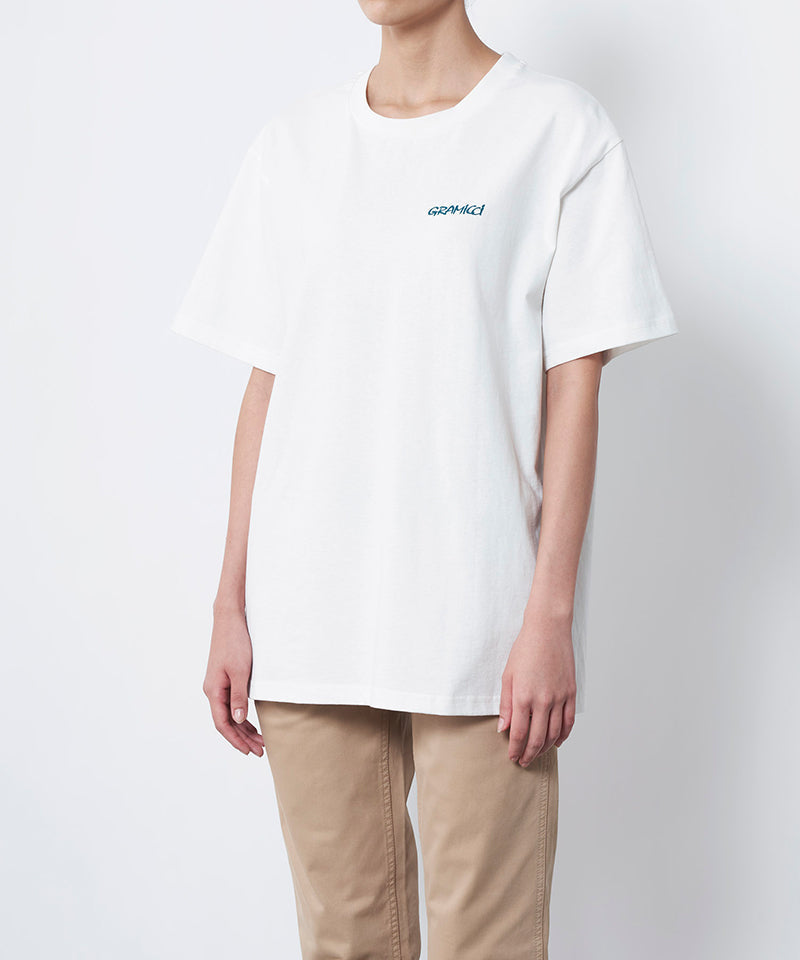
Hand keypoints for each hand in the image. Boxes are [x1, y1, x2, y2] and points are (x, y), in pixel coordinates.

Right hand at [202, 607, 264, 756]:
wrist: (230, 619)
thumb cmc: (235, 642)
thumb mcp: (241, 671)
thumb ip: (239, 697)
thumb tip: (238, 720)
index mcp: (214, 691)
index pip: (222, 724)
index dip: (236, 740)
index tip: (249, 751)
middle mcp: (213, 690)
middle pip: (226, 722)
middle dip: (243, 738)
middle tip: (260, 750)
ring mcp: (219, 685)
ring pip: (230, 714)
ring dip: (244, 728)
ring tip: (260, 741)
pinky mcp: (226, 678)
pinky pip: (232, 703)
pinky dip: (242, 715)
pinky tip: (251, 722)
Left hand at [497, 608, 576, 764]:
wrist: (548, 631)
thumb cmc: (524, 650)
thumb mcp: (508, 676)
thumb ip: (505, 704)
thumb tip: (503, 728)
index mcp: (523, 697)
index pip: (518, 733)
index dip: (515, 749)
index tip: (512, 757)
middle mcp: (542, 701)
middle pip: (537, 738)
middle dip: (529, 754)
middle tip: (523, 762)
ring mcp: (559, 698)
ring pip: (554, 733)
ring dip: (545, 748)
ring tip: (537, 754)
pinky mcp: (571, 693)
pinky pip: (569, 721)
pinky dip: (563, 735)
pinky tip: (556, 742)